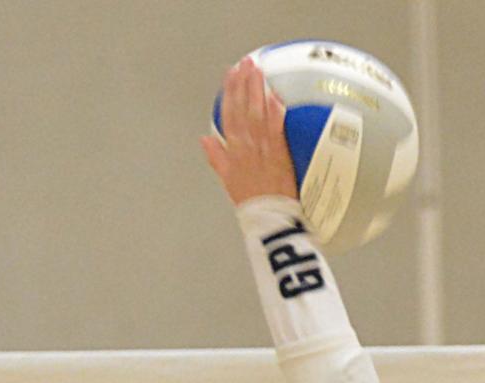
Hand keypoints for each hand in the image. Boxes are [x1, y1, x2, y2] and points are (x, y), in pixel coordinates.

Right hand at [201, 58, 297, 205]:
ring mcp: (263, 148)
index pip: (229, 114)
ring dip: (258, 90)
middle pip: (243, 108)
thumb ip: (216, 157)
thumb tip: (205, 139)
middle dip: (244, 83)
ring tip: (258, 71)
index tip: (231, 73)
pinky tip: (275, 95)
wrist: (267, 217)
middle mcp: (246, 145)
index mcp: (232, 150)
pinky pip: (276, 128)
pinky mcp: (280, 153)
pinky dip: (275, 111)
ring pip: (258, 113)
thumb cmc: (249, 200)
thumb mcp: (227, 178)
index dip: (229, 92)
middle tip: (246, 63)